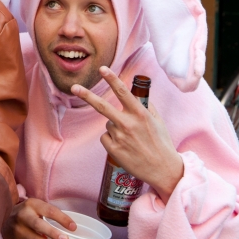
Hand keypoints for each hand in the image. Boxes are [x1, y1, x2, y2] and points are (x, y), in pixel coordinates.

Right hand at [2, 198, 75, 238]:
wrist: (6, 220)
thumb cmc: (28, 213)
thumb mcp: (36, 208)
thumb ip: (49, 214)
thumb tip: (71, 227)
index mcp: (31, 205)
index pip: (49, 210)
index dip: (62, 218)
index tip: (73, 227)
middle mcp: (23, 216)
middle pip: (38, 225)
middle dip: (53, 233)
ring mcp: (18, 230)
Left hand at [71, 67, 183, 201]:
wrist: (163, 170)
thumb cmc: (161, 144)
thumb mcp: (158, 121)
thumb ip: (146, 106)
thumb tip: (136, 94)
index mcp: (140, 115)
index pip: (123, 93)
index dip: (112, 79)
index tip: (102, 68)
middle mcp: (128, 124)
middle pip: (102, 106)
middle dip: (86, 95)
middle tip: (74, 87)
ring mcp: (120, 137)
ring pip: (107, 124)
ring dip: (115, 127)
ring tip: (130, 139)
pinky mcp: (114, 150)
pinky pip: (105, 137)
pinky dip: (111, 140)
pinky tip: (124, 147)